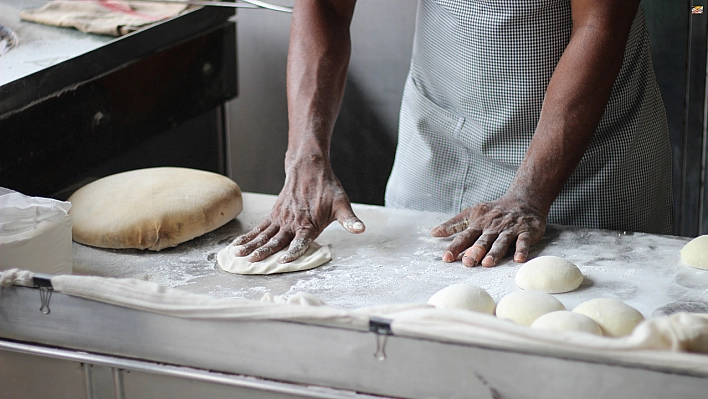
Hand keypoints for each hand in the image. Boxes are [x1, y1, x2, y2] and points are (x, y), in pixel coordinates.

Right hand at [231, 159, 364, 262]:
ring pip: (264, 235)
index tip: (284, 260)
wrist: (309, 168)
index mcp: (309, 224)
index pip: (300, 241)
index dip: (293, 251)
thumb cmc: (328, 189)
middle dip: (264, 252)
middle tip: (252, 262)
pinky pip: (259, 228)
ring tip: (238, 255)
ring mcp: (281, 219)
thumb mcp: (342, 204)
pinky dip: (248, 236)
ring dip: (251, 245)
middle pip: (277, 240)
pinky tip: (238, 245)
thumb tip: (361, 229)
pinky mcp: (274, 215)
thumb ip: (350, 220)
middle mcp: (293, 223)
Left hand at [430, 196, 545, 266]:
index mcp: (479, 224)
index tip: (446, 258)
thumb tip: (433, 233)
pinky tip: (518, 259)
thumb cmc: (494, 210)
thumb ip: (454, 224)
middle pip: (483, 240)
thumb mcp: (472, 213)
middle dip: (475, 251)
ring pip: (501, 241)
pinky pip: (523, 241)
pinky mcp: (526, 231)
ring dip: (495, 252)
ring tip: (488, 263)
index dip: (455, 247)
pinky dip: (521, 249)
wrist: (524, 200)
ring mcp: (510, 229)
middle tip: (467, 262)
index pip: (465, 236)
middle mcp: (493, 227)